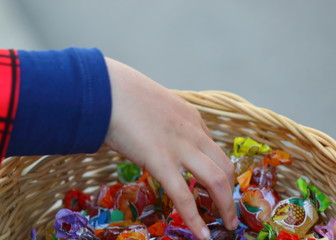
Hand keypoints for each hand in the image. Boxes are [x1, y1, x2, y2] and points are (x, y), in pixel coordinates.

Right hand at [104, 57, 237, 238]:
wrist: (108, 87)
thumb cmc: (124, 94)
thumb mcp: (154, 105)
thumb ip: (163, 122)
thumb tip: (155, 136)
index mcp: (192, 118)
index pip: (214, 149)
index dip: (219, 171)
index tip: (216, 186)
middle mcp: (193, 132)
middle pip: (225, 166)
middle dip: (230, 191)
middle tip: (228, 210)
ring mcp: (180, 147)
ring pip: (215, 180)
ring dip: (224, 206)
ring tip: (227, 224)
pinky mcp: (160, 161)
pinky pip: (183, 195)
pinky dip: (194, 219)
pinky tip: (201, 235)